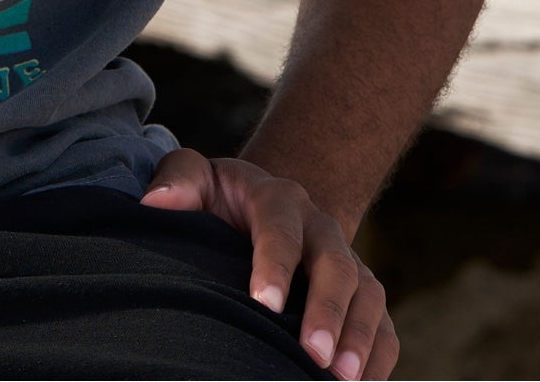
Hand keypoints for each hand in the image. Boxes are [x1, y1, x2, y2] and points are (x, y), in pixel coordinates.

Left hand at [141, 149, 395, 379]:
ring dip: (359, 338)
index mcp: (279, 199)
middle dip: (327, 311)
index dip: (274, 264)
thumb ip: (179, 181)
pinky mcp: (363, 294)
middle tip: (313, 355)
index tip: (263, 303)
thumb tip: (154, 203)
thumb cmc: (221, 197)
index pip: (280, 229)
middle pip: (335, 265)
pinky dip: (379, 356)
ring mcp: (349, 261)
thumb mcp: (197, 177)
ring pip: (367, 295)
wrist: (266, 203)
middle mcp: (322, 228)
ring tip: (342, 380)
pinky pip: (384, 325)